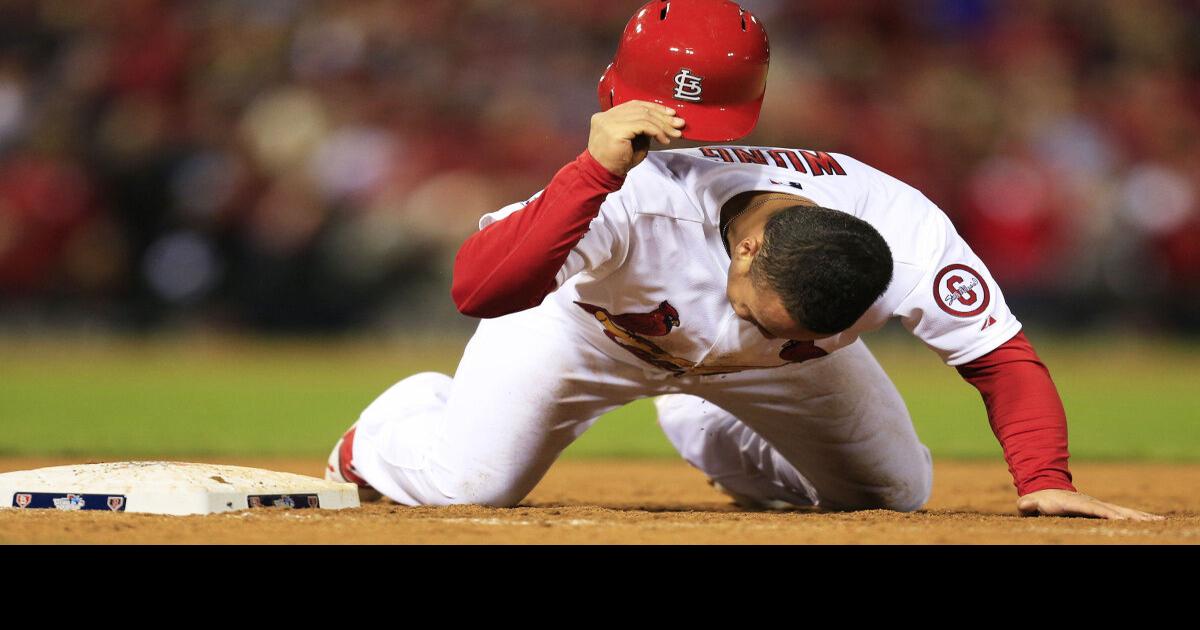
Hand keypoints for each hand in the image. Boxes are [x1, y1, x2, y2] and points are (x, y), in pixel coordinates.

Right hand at [587, 100, 684, 176]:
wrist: (602, 175)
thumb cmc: (616, 162)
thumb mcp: (633, 141)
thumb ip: (643, 129)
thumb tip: (663, 122)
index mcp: (608, 116)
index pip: (634, 105)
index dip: (654, 108)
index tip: (669, 114)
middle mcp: (606, 116)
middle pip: (640, 109)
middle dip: (662, 116)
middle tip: (678, 123)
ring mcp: (609, 121)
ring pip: (643, 116)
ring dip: (662, 125)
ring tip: (674, 133)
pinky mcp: (615, 130)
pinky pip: (642, 125)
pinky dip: (657, 131)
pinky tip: (663, 139)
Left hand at [1017, 489, 1164, 520]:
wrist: (1047, 491)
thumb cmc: (1039, 502)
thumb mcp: (1031, 503)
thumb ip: (1028, 504)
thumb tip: (1023, 505)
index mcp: (1076, 503)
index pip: (1093, 509)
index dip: (1105, 513)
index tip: (1119, 518)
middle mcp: (1091, 503)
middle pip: (1114, 510)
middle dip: (1130, 515)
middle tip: (1148, 522)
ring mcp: (1099, 506)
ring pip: (1123, 511)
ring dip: (1140, 517)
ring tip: (1159, 521)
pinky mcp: (1104, 510)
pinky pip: (1123, 514)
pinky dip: (1138, 517)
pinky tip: (1154, 522)